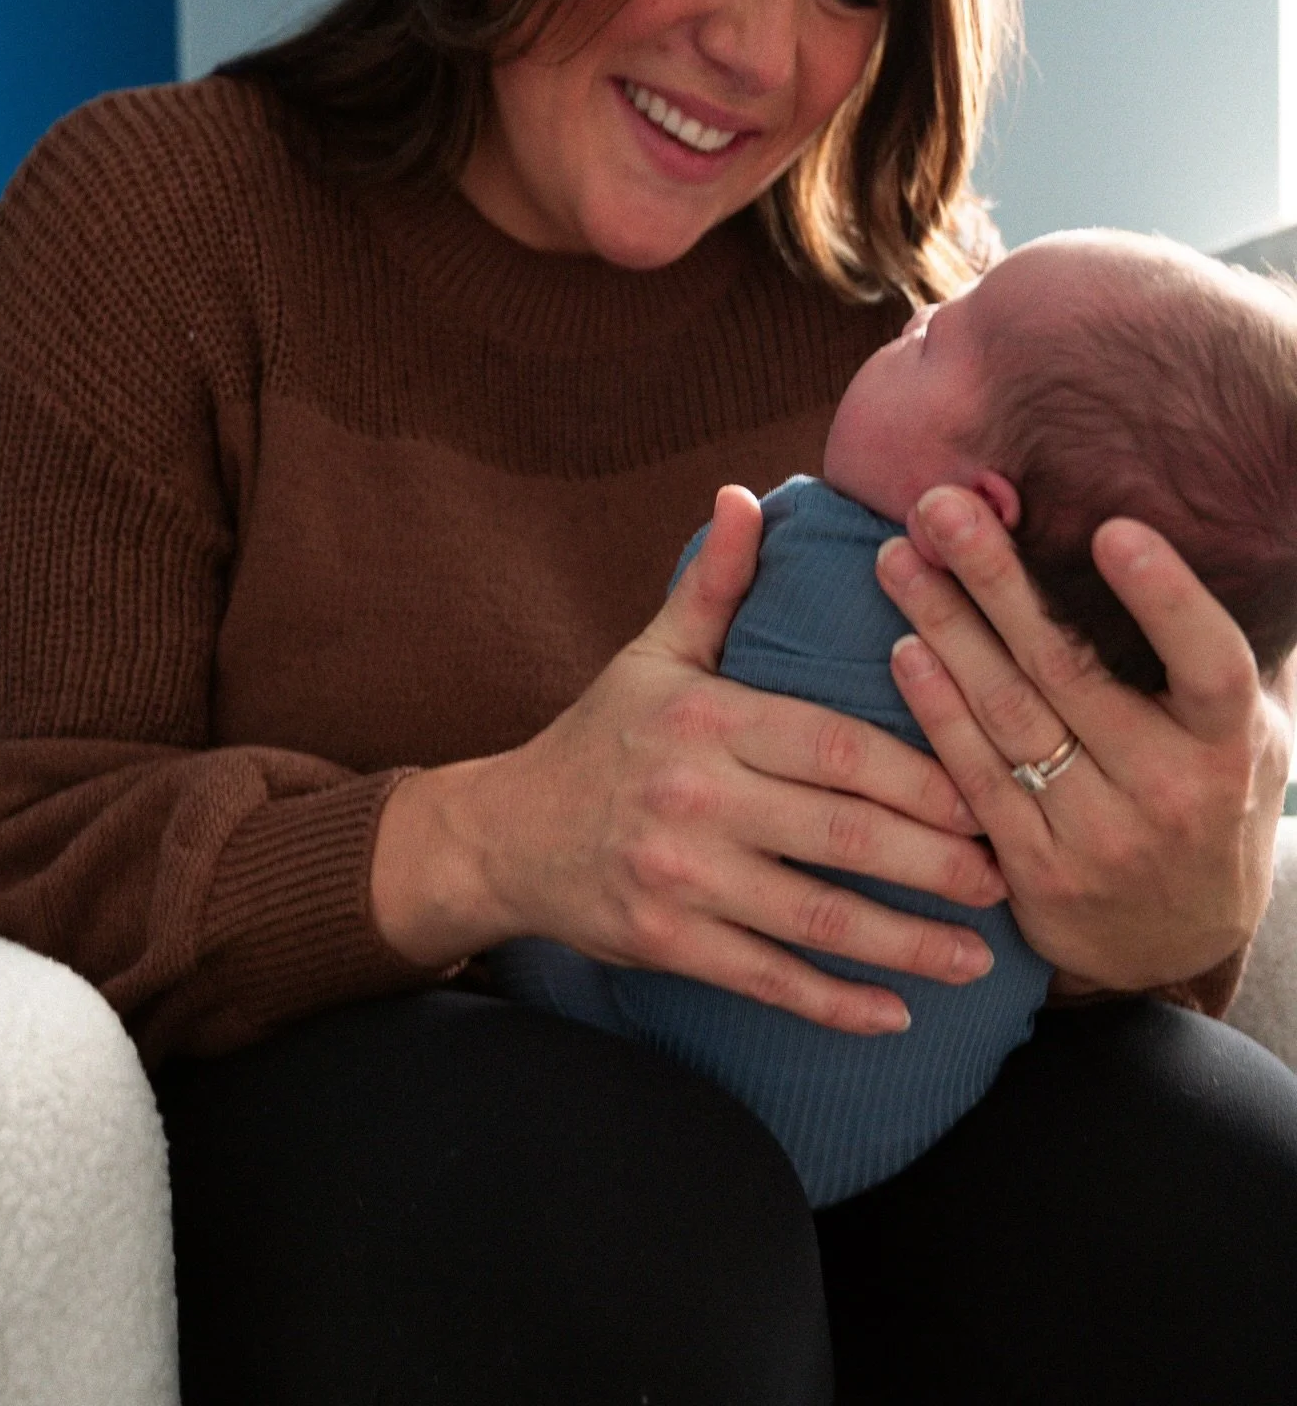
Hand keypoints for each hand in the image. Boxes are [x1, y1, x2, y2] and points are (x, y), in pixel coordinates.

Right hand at [373, 486, 1002, 1035]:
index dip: (922, 775)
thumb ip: (714, 584)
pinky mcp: (665, 940)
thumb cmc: (600, 738)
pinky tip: (892, 1016)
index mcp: (708, 719)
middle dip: (937, 863)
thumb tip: (747, 494)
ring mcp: (679, 876)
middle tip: (1006, 879)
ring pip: (816, 918)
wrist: (505, 833)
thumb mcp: (652, 654)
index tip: (989, 793)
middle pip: (843, 834)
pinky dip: (832, 1004)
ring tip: (976, 960)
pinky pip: (765, 978)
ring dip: (906, 945)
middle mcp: (695, 797)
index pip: (838, 747)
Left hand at [877, 485, 1295, 990]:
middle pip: (1069, 670)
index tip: (1112, 529)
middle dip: (995, 580)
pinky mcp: (1034, 872)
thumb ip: (1213, 659)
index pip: (1209, 662)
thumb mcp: (1247, 737)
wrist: (1174, 945)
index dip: (1165, 597)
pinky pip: (976, 778)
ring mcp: (1098, 837)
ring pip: (1009, 716)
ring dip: (945, 629)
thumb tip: (1208, 542)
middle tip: (938, 509)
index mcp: (1230, 744)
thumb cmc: (1206, 804)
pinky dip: (937, 711)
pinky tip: (905, 652)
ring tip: (898, 562)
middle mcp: (1168, 791)